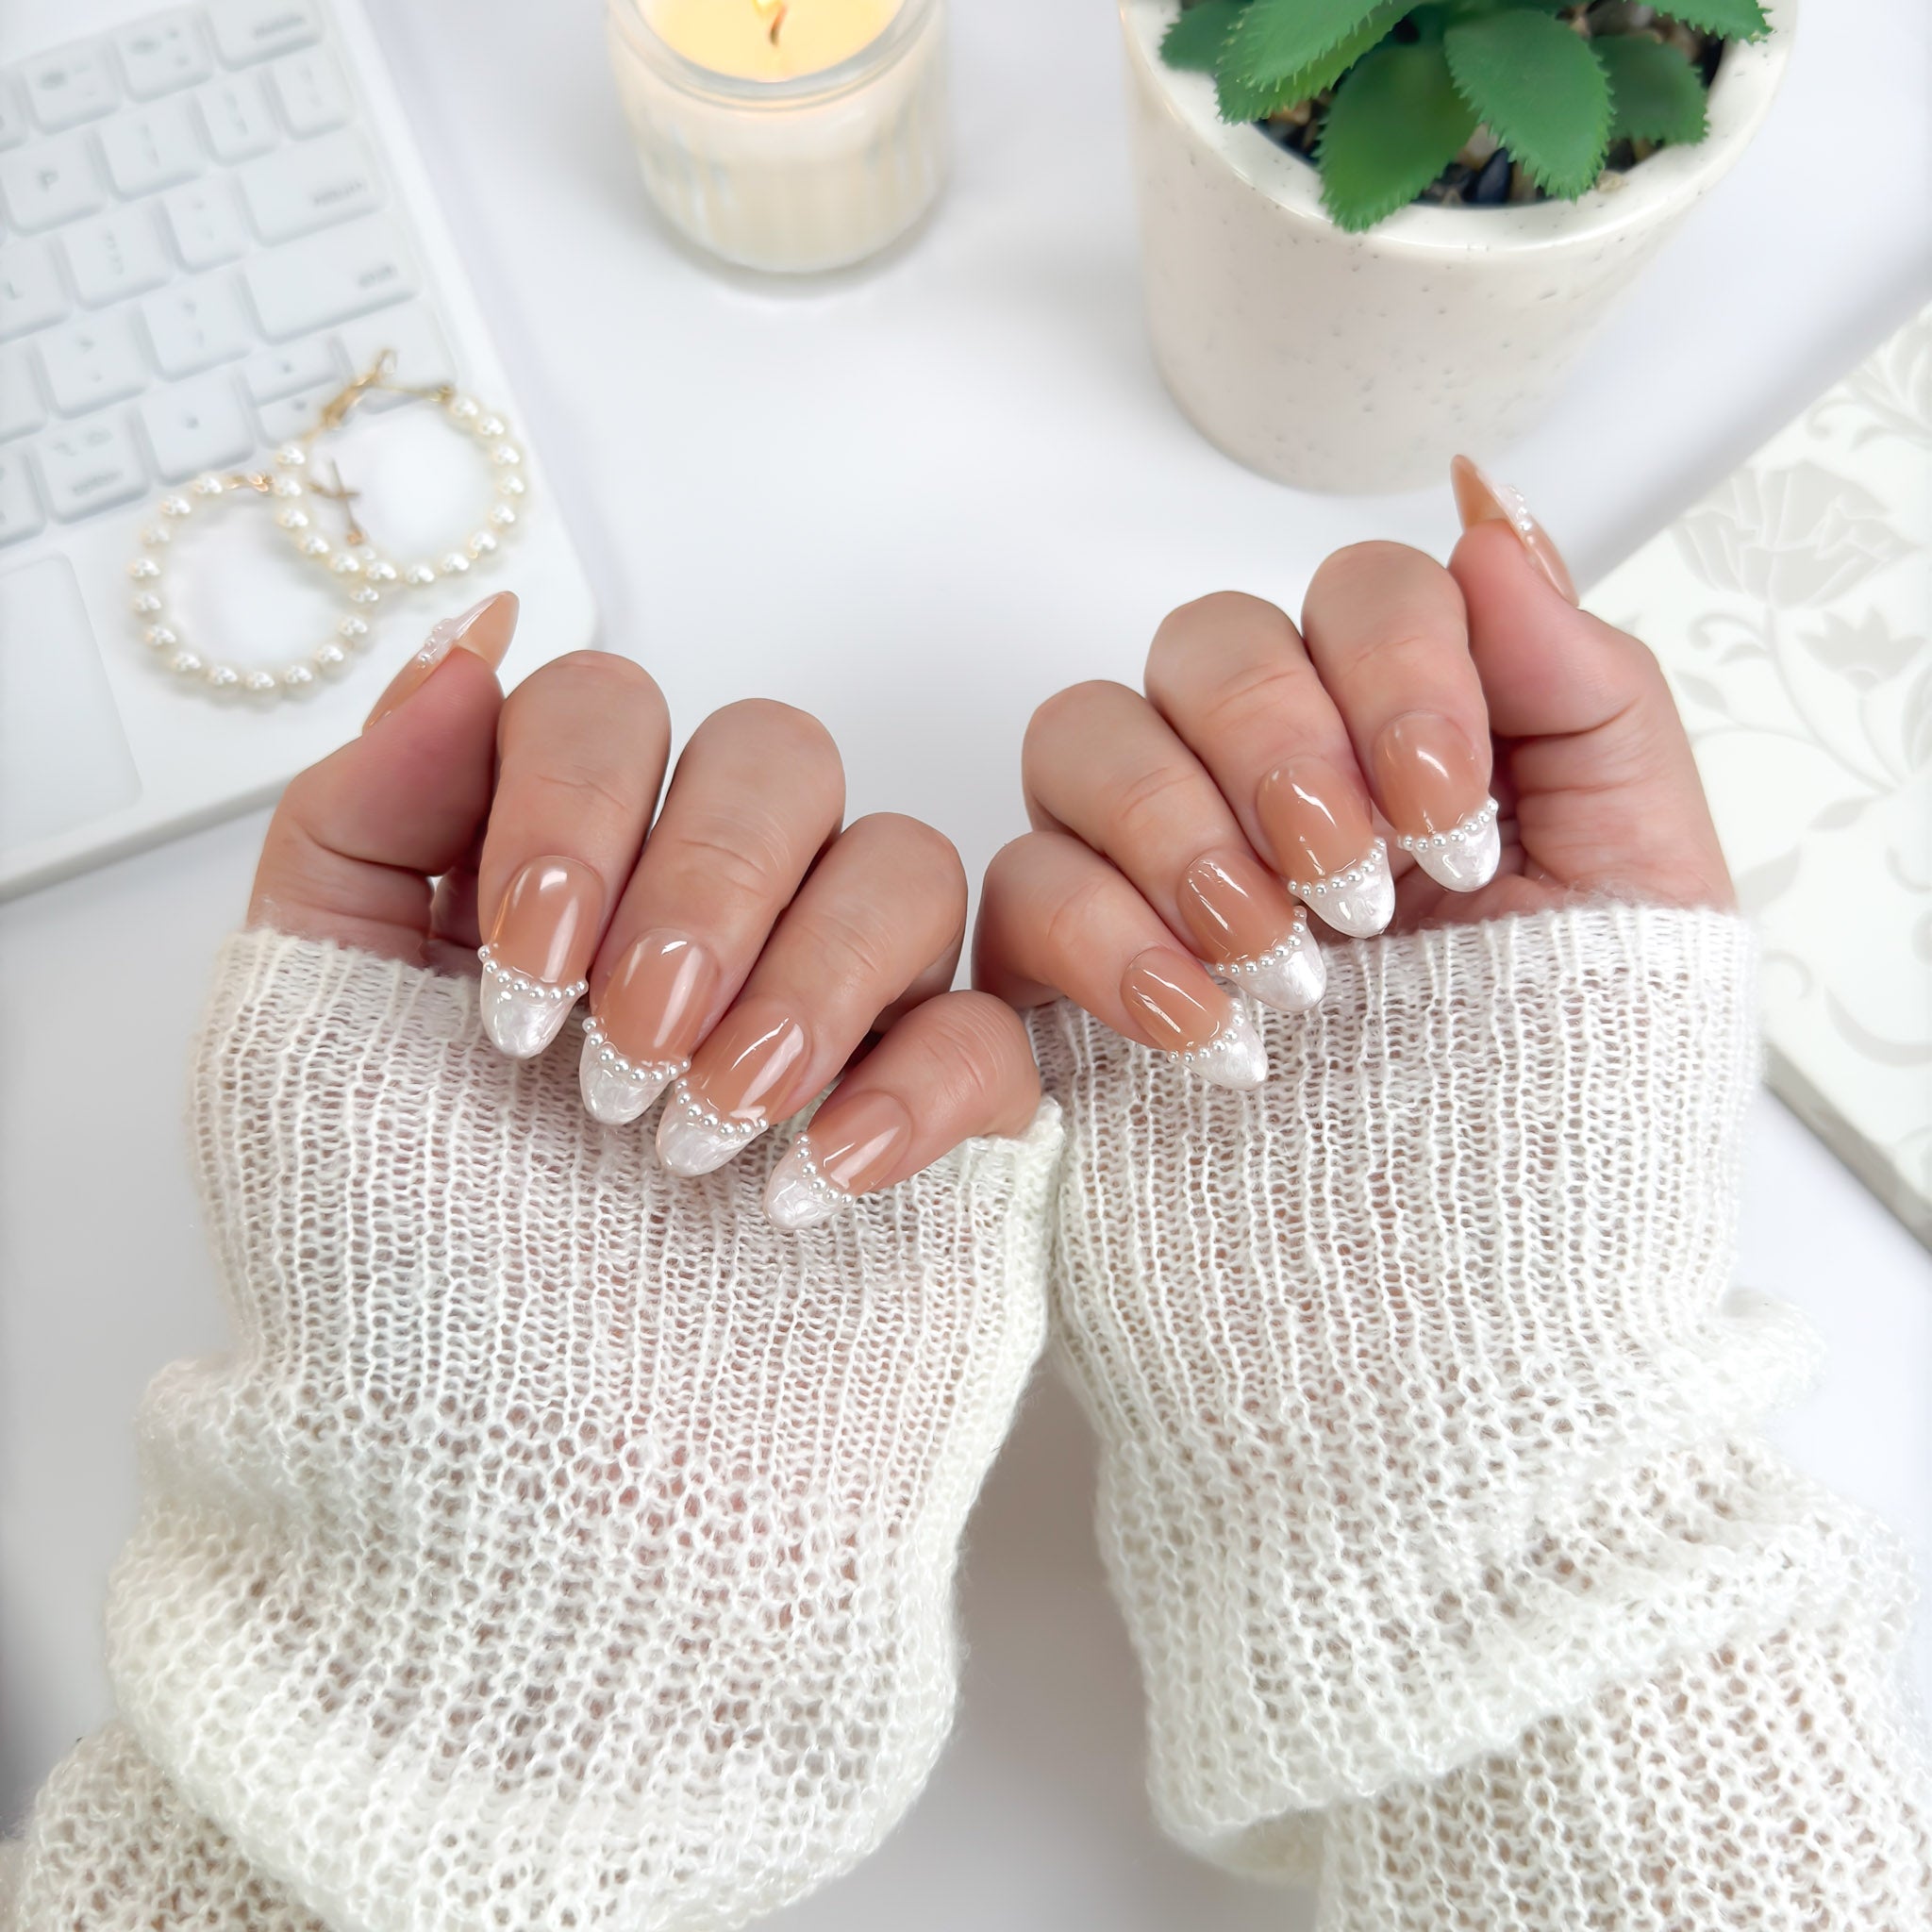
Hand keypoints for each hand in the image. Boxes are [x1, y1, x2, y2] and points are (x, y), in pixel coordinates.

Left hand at [250, 593, 1038, 1226]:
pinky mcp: (938, 1125)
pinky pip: (996, 1030)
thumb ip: (365, 813)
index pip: (612, 706)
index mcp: (555, 881)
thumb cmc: (388, 1280)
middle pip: (780, 755)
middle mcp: (701, 924)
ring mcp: (828, 1019)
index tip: (517, 981)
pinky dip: (913, 1090)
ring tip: (697, 1137)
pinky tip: (805, 1186)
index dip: (577, 803)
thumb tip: (475, 636)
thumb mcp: (300, 1029)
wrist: (502, 1508)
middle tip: (619, 1060)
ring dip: (804, 983)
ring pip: (905, 864)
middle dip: (701, 891)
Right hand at [975, 460, 1733, 1085]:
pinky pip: (1020, 886)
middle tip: (1356, 890)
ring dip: (1181, 832)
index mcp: (1402, 739)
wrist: (1483, 1278)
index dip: (1392, 674)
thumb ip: (1584, 688)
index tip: (1449, 820)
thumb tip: (1493, 521)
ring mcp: (1157, 871)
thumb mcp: (1636, 881)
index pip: (1355, 594)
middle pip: (1202, 642)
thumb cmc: (1562, 1083)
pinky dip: (1109, 941)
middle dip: (1277, 750)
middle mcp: (1267, 781)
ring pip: (1079, 732)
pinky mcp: (1069, 973)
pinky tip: (1209, 1030)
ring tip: (1287, 966)